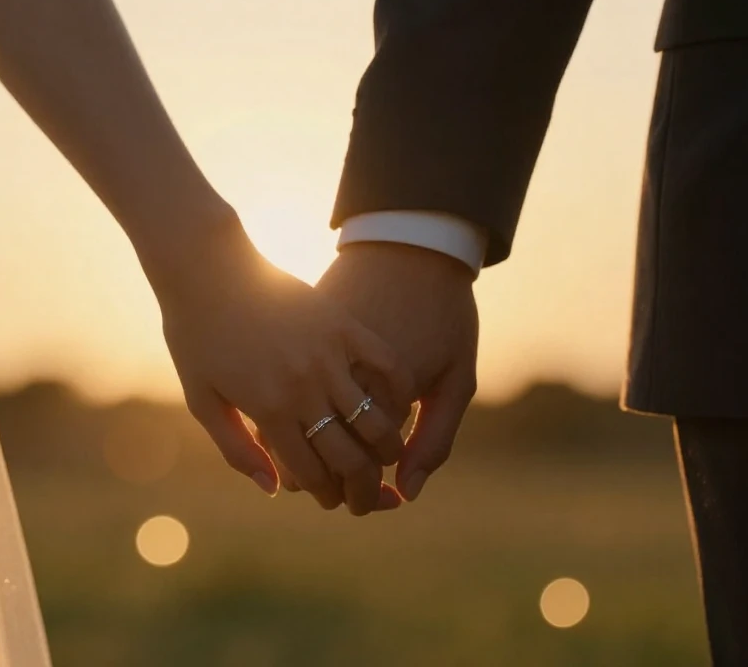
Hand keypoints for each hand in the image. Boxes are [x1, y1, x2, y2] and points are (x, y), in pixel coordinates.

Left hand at [147, 220, 412, 514]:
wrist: (207, 268)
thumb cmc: (196, 336)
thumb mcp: (203, 400)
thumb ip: (237, 449)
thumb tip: (274, 488)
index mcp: (269, 410)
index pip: (314, 472)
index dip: (328, 494)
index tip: (334, 500)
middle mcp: (304, 387)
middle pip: (351, 457)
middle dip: (363, 487)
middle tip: (367, 496)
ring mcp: (328, 354)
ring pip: (375, 419)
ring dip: (388, 448)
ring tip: (388, 456)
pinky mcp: (343, 325)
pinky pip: (387, 366)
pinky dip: (401, 392)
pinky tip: (401, 405)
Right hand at [315, 242, 477, 501]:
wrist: (414, 245)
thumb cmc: (446, 313)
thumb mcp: (459, 379)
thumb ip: (437, 438)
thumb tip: (407, 494)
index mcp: (386, 394)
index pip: (361, 468)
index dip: (366, 492)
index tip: (378, 501)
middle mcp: (341, 379)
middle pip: (324, 459)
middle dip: (338, 488)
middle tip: (350, 500)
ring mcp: (316, 358)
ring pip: (295, 433)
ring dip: (310, 461)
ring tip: (329, 471)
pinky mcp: (299, 343)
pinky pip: (288, 395)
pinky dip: (295, 420)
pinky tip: (314, 428)